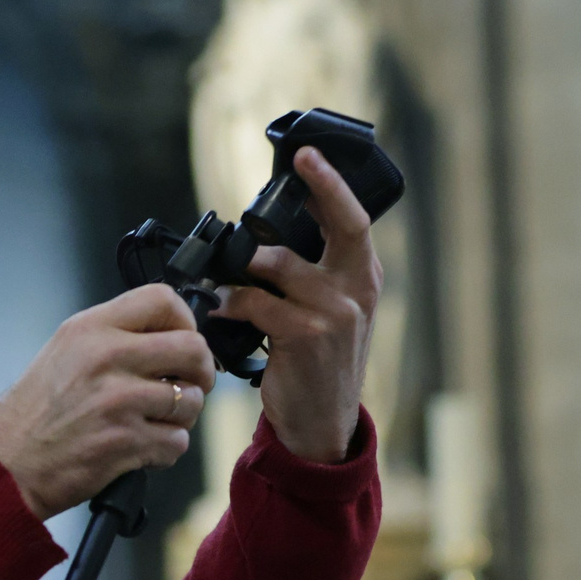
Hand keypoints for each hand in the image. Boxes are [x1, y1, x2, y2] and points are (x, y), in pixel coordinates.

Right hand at [0, 285, 216, 519]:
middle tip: (189, 385)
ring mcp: (118, 400)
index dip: (186, 320)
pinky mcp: (126, 441)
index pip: (163, 299)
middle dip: (201, 372)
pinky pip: (177, 441)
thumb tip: (170, 335)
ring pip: (191, 400)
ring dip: (182, 417)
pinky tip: (141, 449)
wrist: (6, 465)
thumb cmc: (33, 414)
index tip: (182, 340)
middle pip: (192, 348)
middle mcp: (106, 357)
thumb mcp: (63, 353)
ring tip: (154, 422)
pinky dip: (166, 449)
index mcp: (90, 329)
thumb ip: (112, 337)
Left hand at [213, 146, 381, 463]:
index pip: (354, 222)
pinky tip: (217, 309)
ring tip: (219, 276)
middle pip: (344, 225)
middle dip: (323, 186)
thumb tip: (267, 239)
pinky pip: (255, 303)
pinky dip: (230, 302)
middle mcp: (358, 292)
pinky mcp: (305, 336)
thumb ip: (315, 276)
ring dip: (242, 266)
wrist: (321, 425)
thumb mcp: (331, 315)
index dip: (333, 184)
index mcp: (364, 280)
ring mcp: (335, 314)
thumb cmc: (318, 365)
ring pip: (279, 265)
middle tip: (300, 161)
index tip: (310, 154)